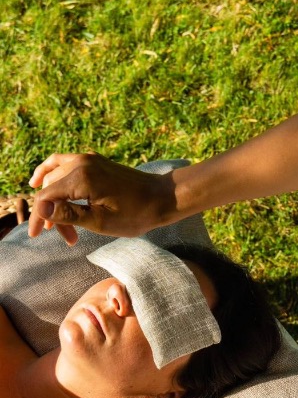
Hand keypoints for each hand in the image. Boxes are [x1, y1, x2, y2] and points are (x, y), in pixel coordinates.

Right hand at [28, 152, 170, 244]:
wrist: (161, 197)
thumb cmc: (136, 214)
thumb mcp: (101, 222)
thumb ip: (70, 215)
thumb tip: (42, 209)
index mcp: (82, 178)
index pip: (46, 197)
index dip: (38, 218)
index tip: (35, 236)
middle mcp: (81, 162)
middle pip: (51, 188)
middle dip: (52, 214)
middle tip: (67, 238)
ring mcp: (87, 158)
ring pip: (54, 176)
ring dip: (53, 198)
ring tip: (58, 222)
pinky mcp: (93, 160)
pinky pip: (63, 163)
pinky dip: (52, 175)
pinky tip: (42, 183)